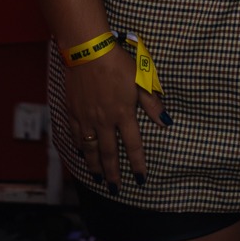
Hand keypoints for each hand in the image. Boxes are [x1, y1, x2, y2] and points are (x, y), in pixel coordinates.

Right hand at [65, 45, 169, 190]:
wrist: (88, 52)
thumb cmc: (118, 63)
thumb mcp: (141, 79)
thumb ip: (152, 103)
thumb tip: (166, 122)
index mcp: (124, 114)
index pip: (133, 145)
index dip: (138, 164)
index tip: (141, 179)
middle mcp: (104, 121)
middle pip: (109, 153)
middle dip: (113, 173)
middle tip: (115, 188)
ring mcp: (87, 118)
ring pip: (90, 149)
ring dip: (95, 165)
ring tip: (98, 177)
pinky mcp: (73, 111)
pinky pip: (76, 135)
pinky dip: (79, 147)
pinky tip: (81, 153)